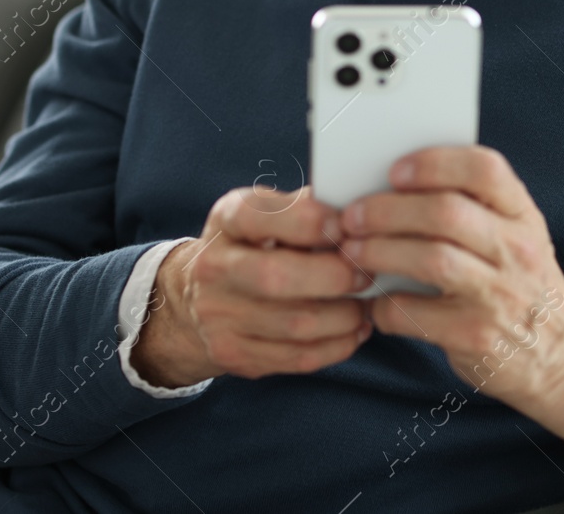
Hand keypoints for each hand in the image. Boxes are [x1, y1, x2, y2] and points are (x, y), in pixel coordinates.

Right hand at [131, 186, 373, 388]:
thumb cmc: (252, 245)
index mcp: (227, 220)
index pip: (259, 215)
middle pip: (277, 277)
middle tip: (366, 274)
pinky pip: (298, 357)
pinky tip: (353, 330)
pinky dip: (338, 345)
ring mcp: (218, 316)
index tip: (345, 227)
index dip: (308, 221)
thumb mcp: (267, 213)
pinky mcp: (234, 354)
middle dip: (335, 277)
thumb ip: (306, 207)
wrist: (197, 298)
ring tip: (365, 305)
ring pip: (296, 324)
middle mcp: (214, 267)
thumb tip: (356, 210)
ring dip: (345, 316)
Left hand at [336, 146, 563, 467]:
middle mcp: (518, 250)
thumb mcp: (516, 237)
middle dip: (387, 211)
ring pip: (431, 259)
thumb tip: (391, 187)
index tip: (395, 171)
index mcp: (523, 215)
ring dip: (379, 252)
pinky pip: (416, 314)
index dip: (434, 163)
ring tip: (352, 251)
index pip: (485, 169)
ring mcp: (501, 295)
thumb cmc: (521, 285)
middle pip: (446, 212)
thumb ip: (472, 208)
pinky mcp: (479, 337)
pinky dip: (385, 306)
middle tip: (351, 216)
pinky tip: (377, 303)